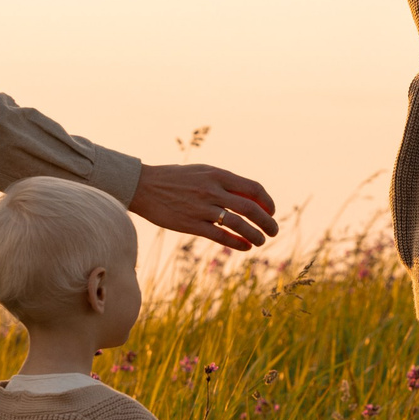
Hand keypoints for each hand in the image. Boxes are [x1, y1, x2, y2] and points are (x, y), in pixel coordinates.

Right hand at [129, 162, 278, 249]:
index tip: (272, 211)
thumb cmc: (175, 178)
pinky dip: (237, 243)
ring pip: (238, 224)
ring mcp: (202, 208)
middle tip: (274, 231)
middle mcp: (212, 190)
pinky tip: (245, 247)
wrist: (143, 186)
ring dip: (255, 235)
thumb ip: (224, 182)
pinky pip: (220, 236)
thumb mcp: (202, 172)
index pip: (253, 188)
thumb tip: (248, 196)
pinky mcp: (191, 224)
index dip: (267, 201)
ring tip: (262, 241)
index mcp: (217, 175)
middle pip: (250, 208)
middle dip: (267, 221)